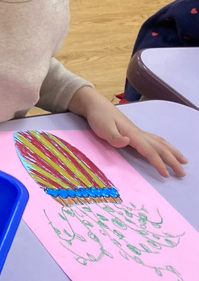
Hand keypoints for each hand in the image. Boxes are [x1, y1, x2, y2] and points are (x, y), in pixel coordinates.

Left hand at [69, 86, 187, 177]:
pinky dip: (165, 146)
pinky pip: (155, 140)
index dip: (159, 163)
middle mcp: (139, 133)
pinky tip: (166, 149)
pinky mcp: (135, 132)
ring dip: (173, 152)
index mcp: (133, 135)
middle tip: (182, 173)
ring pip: (161, 143)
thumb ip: (114, 137)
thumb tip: (127, 142)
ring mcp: (138, 132)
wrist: (96, 105)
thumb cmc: (99, 117)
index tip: (166, 175)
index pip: (150, 151)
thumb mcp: (103, 128)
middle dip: (173, 161)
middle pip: (161, 148)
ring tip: (183, 161)